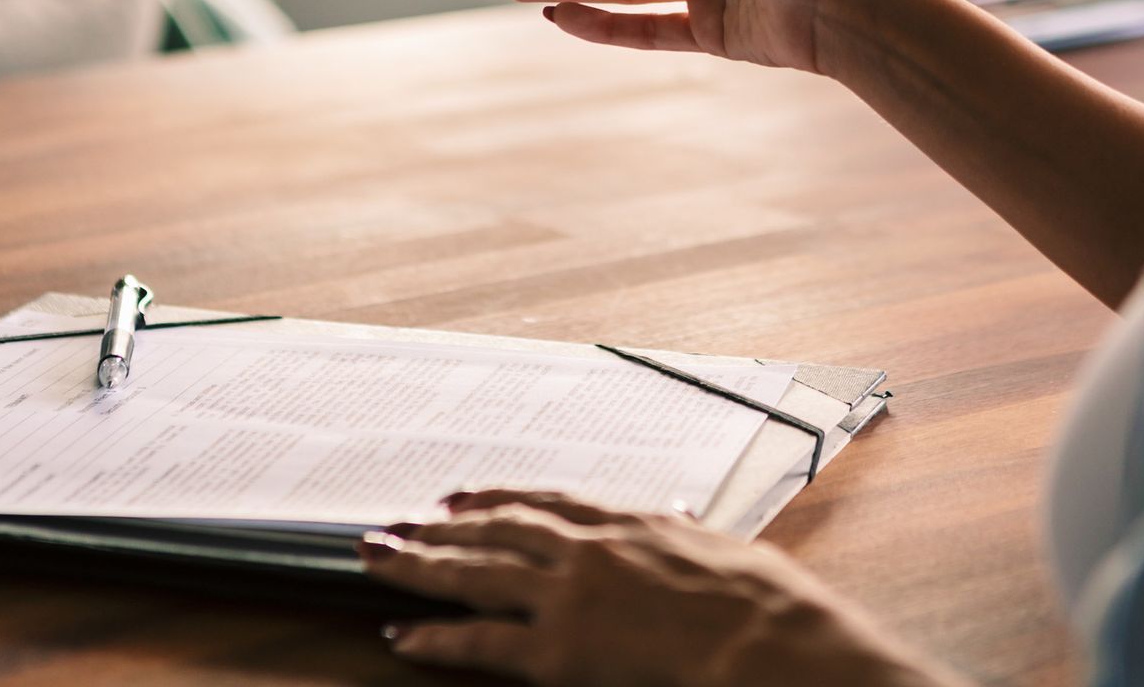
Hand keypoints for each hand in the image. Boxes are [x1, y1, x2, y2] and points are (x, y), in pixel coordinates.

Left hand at [359, 489, 961, 686]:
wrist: (769, 642)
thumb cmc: (766, 606)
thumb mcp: (729, 550)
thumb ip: (689, 536)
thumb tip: (682, 520)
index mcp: (632, 521)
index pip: (548, 500)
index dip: (498, 496)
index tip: (463, 495)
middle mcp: (589, 549)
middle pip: (496, 528)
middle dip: (440, 526)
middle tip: (395, 522)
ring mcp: (568, 596)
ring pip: (474, 572)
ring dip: (418, 564)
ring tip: (375, 556)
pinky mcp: (558, 649)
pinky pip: (481, 641)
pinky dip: (436, 638)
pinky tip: (402, 635)